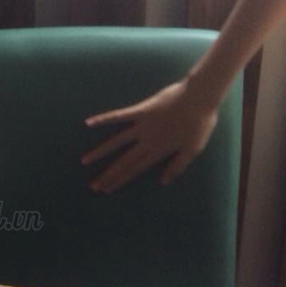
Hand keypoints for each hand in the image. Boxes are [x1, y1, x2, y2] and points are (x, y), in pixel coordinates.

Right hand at [81, 79, 218, 192]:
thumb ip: (177, 166)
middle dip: (107, 174)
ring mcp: (142, 125)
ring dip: (99, 152)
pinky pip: (118, 116)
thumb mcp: (193, 149)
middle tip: (93, 185)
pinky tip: (88, 123)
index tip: (107, 190)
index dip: (120, 180)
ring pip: (116, 142)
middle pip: (123, 161)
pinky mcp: (141, 110)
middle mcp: (147, 141)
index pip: (135, 170)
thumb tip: (163, 181)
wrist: (201, 96)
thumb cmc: (200, 123)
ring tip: (84, 161)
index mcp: (159, 151)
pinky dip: (103, 119)